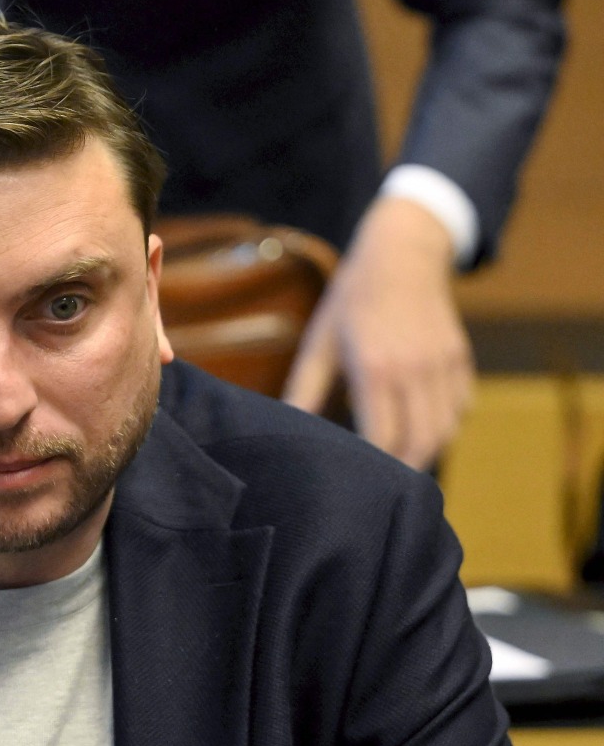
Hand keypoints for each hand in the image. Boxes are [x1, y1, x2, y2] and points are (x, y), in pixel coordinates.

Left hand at [282, 196, 473, 469]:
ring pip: (444, 431)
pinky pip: (459, 409)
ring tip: (401, 469)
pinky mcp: (460, 359)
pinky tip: (421, 432)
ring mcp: (443, 365)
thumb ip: (304, 391)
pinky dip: (443, 428)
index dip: (373, 467)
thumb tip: (283, 429)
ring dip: (425, 453)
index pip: (382, 437)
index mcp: (374, 368)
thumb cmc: (351, 300)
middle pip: (420, 442)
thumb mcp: (319, 343)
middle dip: (401, 471)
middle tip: (381, 491)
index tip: (357, 485)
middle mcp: (414, 370)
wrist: (402, 254)